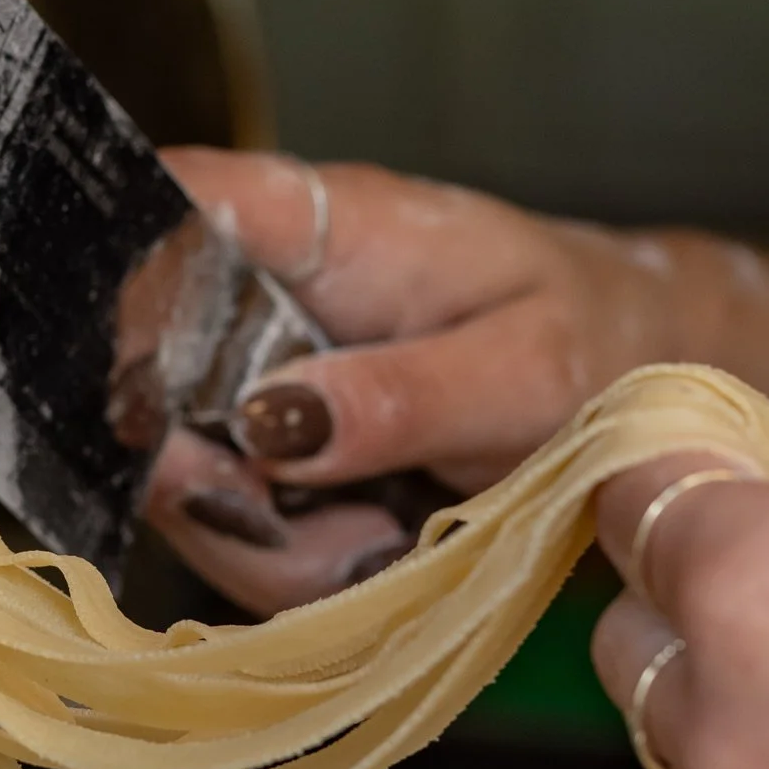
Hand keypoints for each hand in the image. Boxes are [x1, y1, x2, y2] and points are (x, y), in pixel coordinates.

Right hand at [144, 150, 699, 614]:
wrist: (638, 396)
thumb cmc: (596, 344)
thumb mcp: (525, 370)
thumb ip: (402, 394)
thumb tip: (274, 422)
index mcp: (319, 224)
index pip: (169, 199)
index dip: (129, 293)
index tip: (161, 401)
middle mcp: (262, 299)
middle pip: (140, 379)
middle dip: (207, 478)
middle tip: (314, 517)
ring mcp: (254, 388)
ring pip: (180, 480)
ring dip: (269, 544)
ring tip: (384, 535)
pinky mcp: (268, 464)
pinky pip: (235, 536)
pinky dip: (299, 569)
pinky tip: (377, 549)